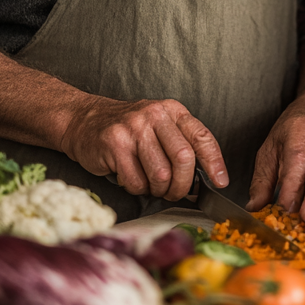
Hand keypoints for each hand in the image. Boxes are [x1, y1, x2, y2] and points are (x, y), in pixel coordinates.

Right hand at [61, 95, 228, 199]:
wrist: (84, 121)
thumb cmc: (128, 130)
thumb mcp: (159, 126)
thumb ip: (181, 144)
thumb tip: (205, 177)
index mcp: (172, 110)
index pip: (202, 137)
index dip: (214, 163)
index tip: (220, 181)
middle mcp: (155, 115)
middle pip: (184, 159)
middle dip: (183, 186)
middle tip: (176, 193)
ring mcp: (134, 129)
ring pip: (161, 175)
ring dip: (158, 190)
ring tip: (150, 184)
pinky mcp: (115, 144)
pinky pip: (136, 181)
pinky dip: (137, 189)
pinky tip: (131, 178)